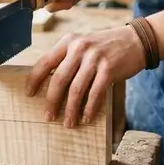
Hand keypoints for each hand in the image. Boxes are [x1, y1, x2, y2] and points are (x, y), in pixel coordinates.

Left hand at [26, 25, 145, 127]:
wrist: (135, 40)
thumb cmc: (105, 46)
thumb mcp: (83, 44)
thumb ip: (68, 59)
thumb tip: (51, 85)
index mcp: (69, 41)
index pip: (45, 61)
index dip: (34, 79)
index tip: (29, 94)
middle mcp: (80, 48)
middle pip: (59, 79)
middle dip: (52, 101)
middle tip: (48, 116)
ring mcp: (95, 58)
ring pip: (76, 89)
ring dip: (70, 110)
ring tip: (68, 123)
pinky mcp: (109, 69)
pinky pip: (95, 93)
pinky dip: (89, 108)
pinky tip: (86, 118)